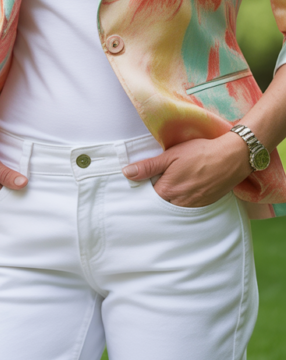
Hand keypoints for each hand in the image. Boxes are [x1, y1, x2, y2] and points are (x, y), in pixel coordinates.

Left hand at [122, 132, 252, 207]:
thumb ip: (148, 166)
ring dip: (171, 198)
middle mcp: (178, 203)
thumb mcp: (171, 155)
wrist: (232, 157)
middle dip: (157, 195)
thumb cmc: (200, 152)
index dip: (143, 187)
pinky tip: (188, 187)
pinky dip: (184, 200)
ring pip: (174, 207)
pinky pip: (188, 207)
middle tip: (159, 180)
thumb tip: (127, 173)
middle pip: (160, 204)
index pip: (146, 196)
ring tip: (175, 182)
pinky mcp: (204, 205)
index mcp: (167, 190)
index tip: (143, 180)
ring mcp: (193, 206)